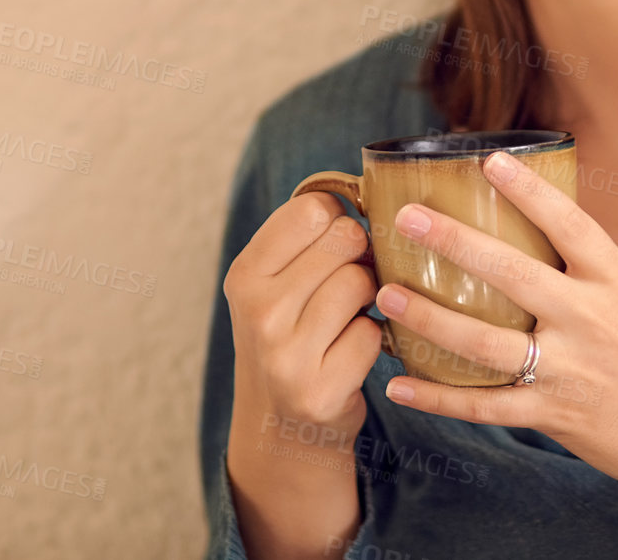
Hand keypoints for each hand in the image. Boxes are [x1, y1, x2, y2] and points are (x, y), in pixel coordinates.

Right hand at [223, 191, 382, 446]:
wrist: (279, 425)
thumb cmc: (288, 333)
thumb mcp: (273, 283)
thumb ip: (305, 238)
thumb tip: (369, 193)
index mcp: (245, 274)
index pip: (311, 209)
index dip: (336, 218)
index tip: (333, 240)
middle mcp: (258, 312)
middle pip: (344, 239)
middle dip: (358, 255)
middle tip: (348, 280)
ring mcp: (287, 355)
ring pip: (361, 282)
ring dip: (369, 297)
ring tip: (350, 313)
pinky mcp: (321, 391)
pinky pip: (373, 334)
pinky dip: (373, 339)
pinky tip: (351, 351)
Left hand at [372, 150, 617, 556]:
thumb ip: (591, 270)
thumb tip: (538, 224)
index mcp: (617, 283)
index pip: (570, 224)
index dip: (530, 190)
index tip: (489, 160)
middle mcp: (592, 320)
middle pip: (513, 274)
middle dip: (455, 243)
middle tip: (406, 219)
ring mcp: (572, 370)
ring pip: (484, 343)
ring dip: (428, 318)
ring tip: (386, 296)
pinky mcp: (557, 416)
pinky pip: (485, 406)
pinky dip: (438, 399)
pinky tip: (400, 387)